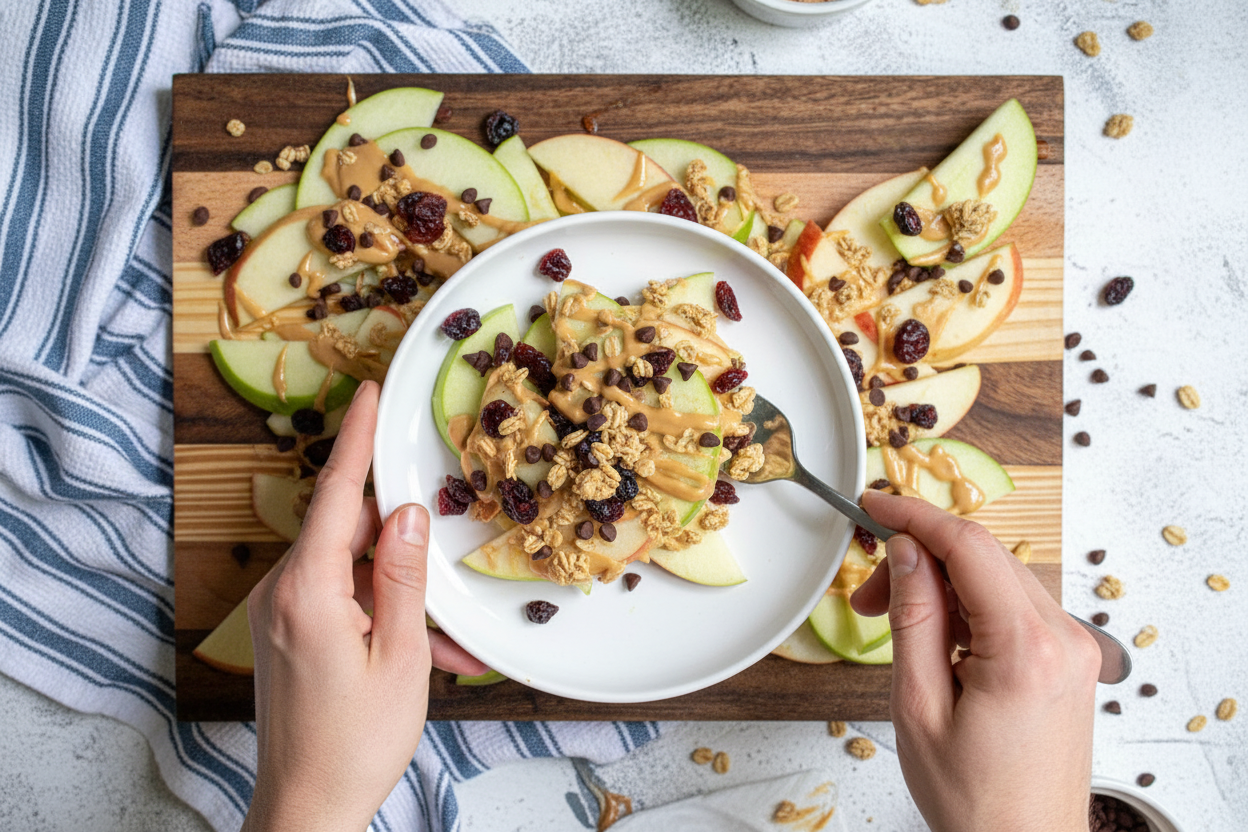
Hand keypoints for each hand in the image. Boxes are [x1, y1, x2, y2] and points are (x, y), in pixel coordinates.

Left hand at [242, 381, 486, 831]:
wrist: (306, 808)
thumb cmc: (355, 742)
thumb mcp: (402, 655)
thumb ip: (404, 576)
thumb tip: (410, 513)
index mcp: (308, 590)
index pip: (339, 494)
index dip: (357, 439)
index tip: (369, 393)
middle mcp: (283, 593)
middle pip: (346, 529)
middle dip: (399, 532)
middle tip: (439, 528)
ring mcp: (281, 614)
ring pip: (349, 568)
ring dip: (397, 587)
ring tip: (440, 634)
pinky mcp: (287, 634)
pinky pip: (340, 598)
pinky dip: (381, 610)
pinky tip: (418, 646)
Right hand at [851, 491, 1099, 831]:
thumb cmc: (973, 798)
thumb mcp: (919, 705)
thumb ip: (914, 618)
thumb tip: (909, 551)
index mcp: (1026, 649)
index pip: (969, 547)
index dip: (915, 517)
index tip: (874, 504)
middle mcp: (1063, 638)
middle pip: (982, 557)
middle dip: (919, 558)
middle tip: (868, 594)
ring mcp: (1073, 648)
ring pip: (996, 578)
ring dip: (941, 584)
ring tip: (894, 623)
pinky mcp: (1068, 659)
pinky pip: (1012, 606)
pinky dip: (968, 606)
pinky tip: (937, 637)